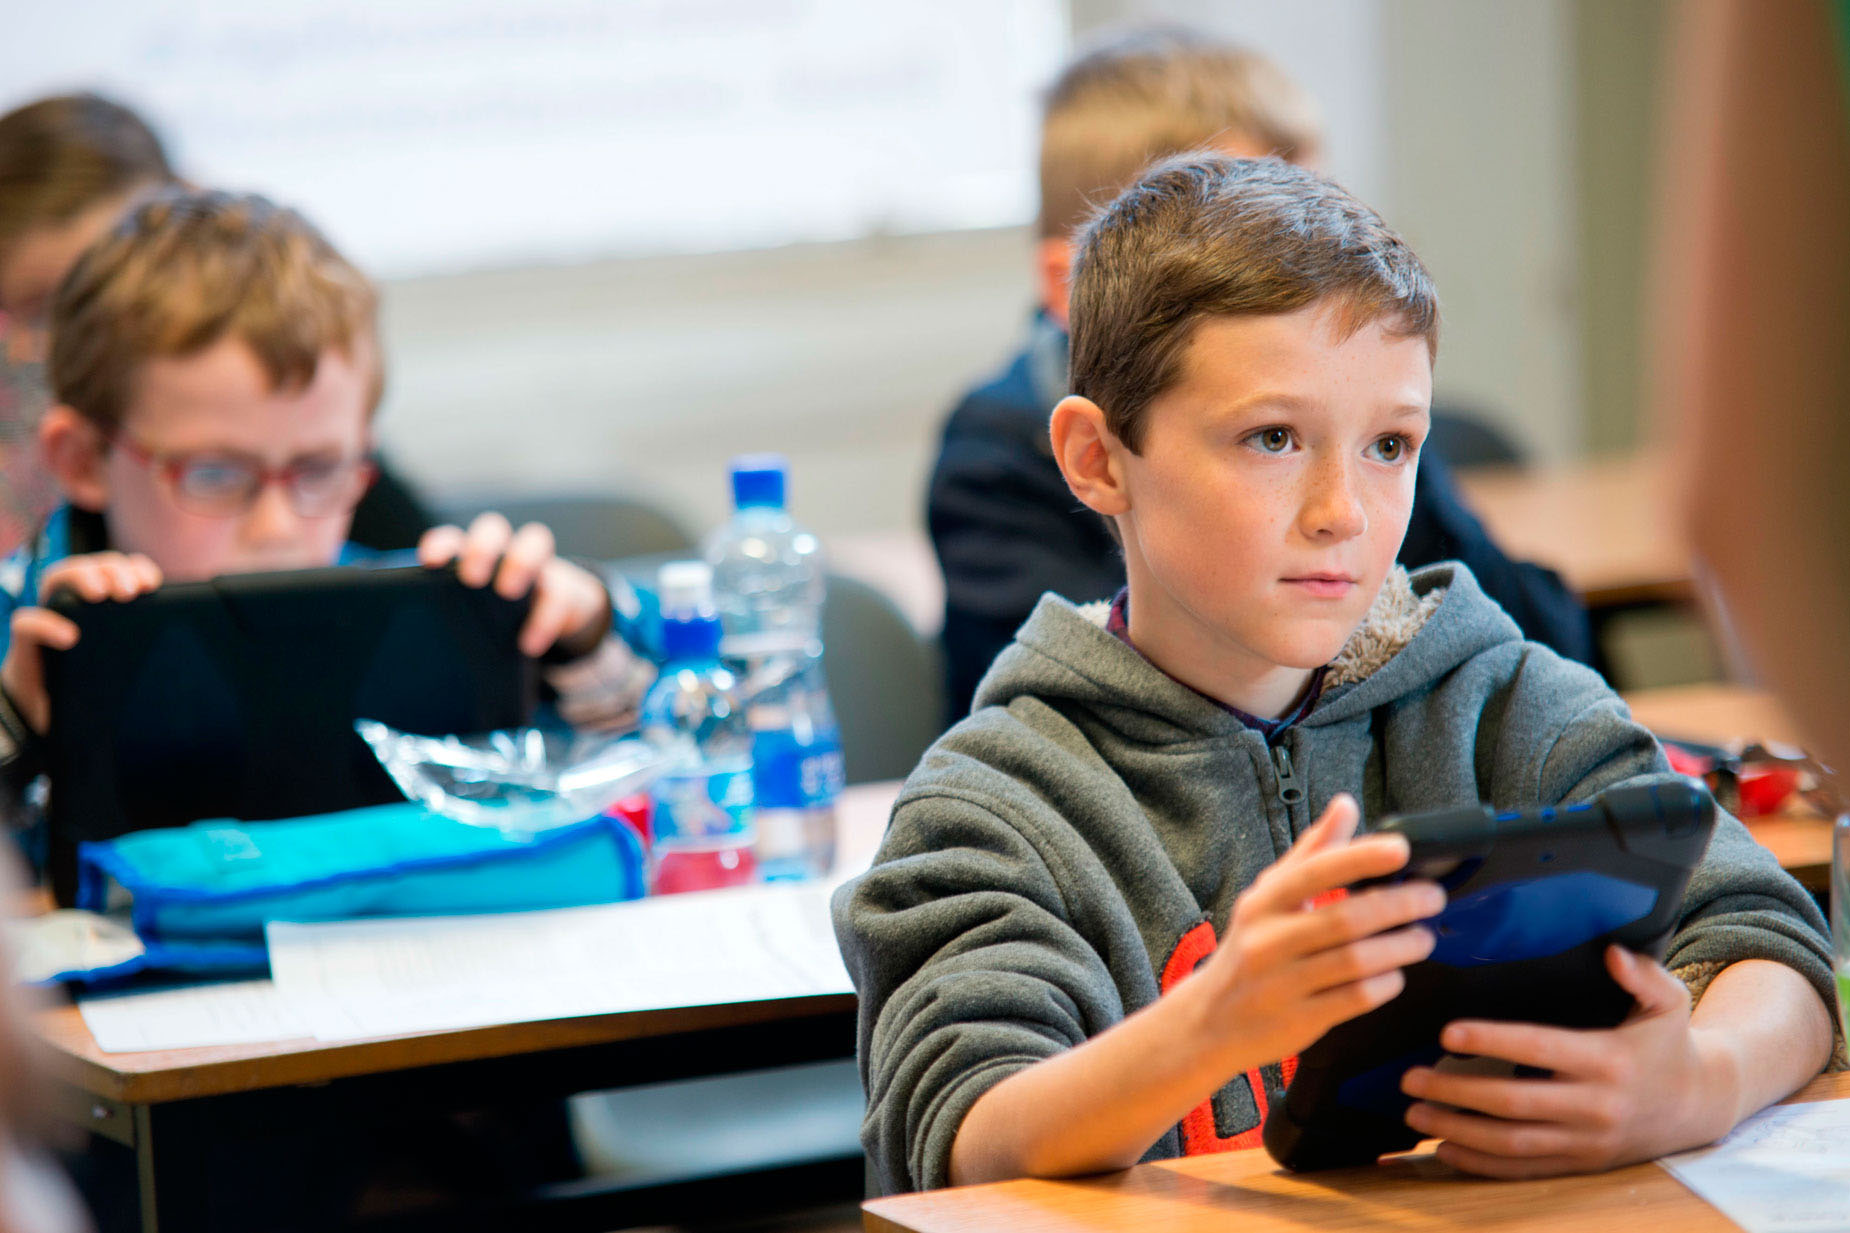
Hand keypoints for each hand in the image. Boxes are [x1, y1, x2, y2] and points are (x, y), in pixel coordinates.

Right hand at [2, 552, 162, 732]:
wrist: (52, 712)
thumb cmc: (99, 680)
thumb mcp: (132, 659)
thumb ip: (153, 645)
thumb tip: (198, 644)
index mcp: (106, 601)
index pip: (121, 569)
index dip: (137, 568)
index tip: (153, 584)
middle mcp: (76, 601)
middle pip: (93, 565)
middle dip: (113, 570)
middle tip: (129, 592)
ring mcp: (50, 616)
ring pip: (59, 577)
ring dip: (83, 577)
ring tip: (101, 594)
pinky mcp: (28, 643)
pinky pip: (27, 623)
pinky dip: (47, 625)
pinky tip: (69, 636)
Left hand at [418, 513, 609, 659]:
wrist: (548, 622)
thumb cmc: (494, 620)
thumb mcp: (467, 620)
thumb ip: (444, 621)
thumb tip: (409, 646)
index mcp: (471, 559)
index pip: (452, 540)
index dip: (440, 545)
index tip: (428, 562)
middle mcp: (503, 553)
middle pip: (492, 528)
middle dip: (482, 547)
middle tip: (471, 578)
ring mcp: (537, 567)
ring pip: (535, 540)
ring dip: (521, 560)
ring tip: (507, 591)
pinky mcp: (564, 590)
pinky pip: (561, 594)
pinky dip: (545, 619)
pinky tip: (529, 644)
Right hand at [1194, 795, 1443, 1073]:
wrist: (1210, 1019)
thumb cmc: (1251, 949)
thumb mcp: (1268, 897)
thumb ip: (1312, 853)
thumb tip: (1346, 804)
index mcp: (1264, 902)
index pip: (1316, 871)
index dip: (1361, 858)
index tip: (1401, 850)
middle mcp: (1269, 940)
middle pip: (1345, 918)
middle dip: (1399, 905)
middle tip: (1432, 898)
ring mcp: (1283, 983)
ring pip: (1356, 961)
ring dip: (1400, 947)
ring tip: (1422, 937)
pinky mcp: (1299, 1020)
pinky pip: (1354, 999)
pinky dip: (1384, 984)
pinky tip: (1395, 974)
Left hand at [1400, 945, 1722, 1176]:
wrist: (1699, 1105)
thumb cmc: (1668, 1044)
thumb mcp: (1669, 1002)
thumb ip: (1642, 974)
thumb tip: (1612, 951)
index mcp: (1609, 1061)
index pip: (1539, 1049)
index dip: (1491, 1041)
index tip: (1446, 1033)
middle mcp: (1596, 1107)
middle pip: (1514, 1103)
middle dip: (1456, 1092)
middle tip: (1409, 1077)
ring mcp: (1586, 1142)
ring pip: (1512, 1142)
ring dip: (1457, 1129)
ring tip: (1414, 1111)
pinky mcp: (1580, 1164)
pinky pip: (1523, 1169)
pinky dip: (1481, 1163)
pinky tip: (1444, 1148)